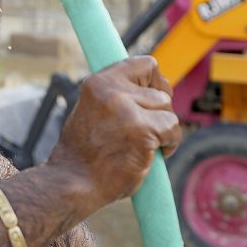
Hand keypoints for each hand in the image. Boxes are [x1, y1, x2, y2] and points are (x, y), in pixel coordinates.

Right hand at [46, 56, 180, 210]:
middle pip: (161, 92)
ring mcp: (127, 109)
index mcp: (99, 83)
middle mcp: (112, 90)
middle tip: (149, 131)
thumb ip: (117, 98)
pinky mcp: (142, 130)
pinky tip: (155, 154)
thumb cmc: (84, 154)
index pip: (144, 64)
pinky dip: (170, 143)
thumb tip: (153, 91)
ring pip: (168, 110)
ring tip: (148, 146)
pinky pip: (172, 129)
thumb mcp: (93, 111)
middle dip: (160, 113)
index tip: (155, 98)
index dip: (156, 82)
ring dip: (164, 130)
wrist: (73, 182)